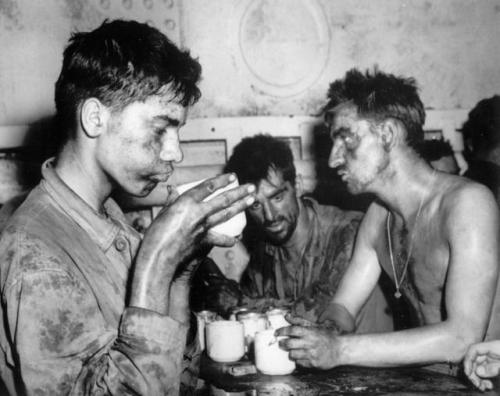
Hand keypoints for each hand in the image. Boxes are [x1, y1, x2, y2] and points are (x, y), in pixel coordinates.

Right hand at [130, 174, 254, 313]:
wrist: (158, 257)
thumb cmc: (155, 234)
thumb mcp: (162, 213)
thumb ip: (171, 201)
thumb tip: (173, 189)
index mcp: (186, 202)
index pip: (208, 187)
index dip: (222, 180)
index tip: (233, 176)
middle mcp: (198, 212)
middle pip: (223, 199)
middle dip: (239, 192)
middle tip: (251, 187)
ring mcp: (203, 227)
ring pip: (226, 214)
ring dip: (241, 206)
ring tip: (252, 200)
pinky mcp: (204, 241)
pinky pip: (220, 238)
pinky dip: (228, 239)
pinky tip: (236, 239)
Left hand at [276, 315, 342, 368]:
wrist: (340, 349)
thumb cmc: (325, 336)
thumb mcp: (314, 326)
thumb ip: (299, 321)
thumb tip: (286, 315)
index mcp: (310, 332)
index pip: (292, 330)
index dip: (282, 331)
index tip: (276, 333)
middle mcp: (310, 343)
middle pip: (289, 344)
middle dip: (282, 344)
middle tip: (281, 343)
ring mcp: (311, 354)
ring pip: (292, 355)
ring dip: (290, 353)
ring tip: (292, 350)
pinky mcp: (314, 364)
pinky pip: (300, 363)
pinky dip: (298, 360)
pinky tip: (301, 356)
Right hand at [464, 341, 499, 390]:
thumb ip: (493, 367)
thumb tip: (478, 371)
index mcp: (493, 346)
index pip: (473, 349)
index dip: (467, 361)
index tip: (467, 373)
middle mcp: (491, 351)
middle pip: (474, 359)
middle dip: (473, 373)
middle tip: (477, 384)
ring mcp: (493, 357)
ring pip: (479, 366)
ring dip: (478, 378)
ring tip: (483, 387)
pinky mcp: (496, 363)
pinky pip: (486, 370)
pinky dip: (485, 378)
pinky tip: (487, 384)